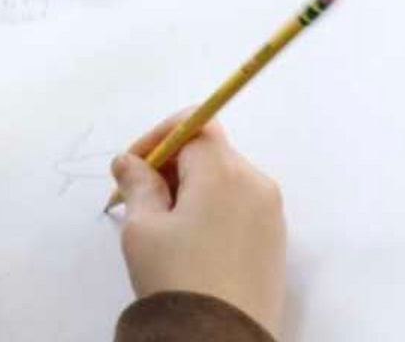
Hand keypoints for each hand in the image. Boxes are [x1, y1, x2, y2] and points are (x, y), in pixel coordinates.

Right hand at [111, 116, 285, 336]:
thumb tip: (129, 161)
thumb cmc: (178, 280)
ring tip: (162, 225)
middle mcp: (257, 183)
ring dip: (192, 188)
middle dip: (172, 165)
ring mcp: (271, 213)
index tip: (132, 165)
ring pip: (225, 180)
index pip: (194, 125)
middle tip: (139, 196)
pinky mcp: (275, 241)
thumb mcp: (143, 229)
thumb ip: (137, 184)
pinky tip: (190, 242)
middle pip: (210, 151)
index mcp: (224, 172)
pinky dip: (213, 210)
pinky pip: (240, 207)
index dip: (158, 136)